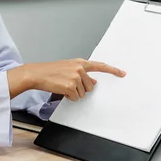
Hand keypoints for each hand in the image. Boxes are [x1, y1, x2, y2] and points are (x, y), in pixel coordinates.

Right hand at [7, 59, 125, 100]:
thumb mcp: (68, 69)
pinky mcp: (71, 86)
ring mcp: (76, 77)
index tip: (122, 73)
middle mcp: (80, 68)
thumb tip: (94, 83)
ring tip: (63, 85)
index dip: (112, 70)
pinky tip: (61, 90)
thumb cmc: (51, 71)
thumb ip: (82, 74)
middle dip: (82, 89)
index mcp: (80, 63)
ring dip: (74, 93)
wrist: (37, 73)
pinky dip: (69, 97)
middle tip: (68, 84)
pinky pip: (76, 98)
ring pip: (83, 93)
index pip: (100, 66)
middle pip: (91, 86)